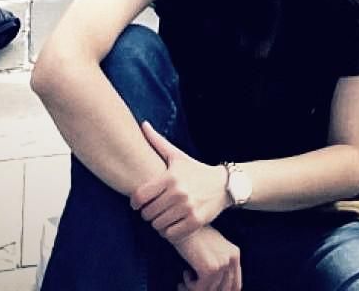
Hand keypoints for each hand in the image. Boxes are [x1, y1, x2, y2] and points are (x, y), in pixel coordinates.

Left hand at [131, 122, 229, 238]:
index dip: (135, 203)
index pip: (140, 197)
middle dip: (147, 214)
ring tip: (161, 218)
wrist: (223, 185)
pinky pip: (172, 235)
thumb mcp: (177, 156)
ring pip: (158, 226)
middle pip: (148, 214)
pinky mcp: (196, 221)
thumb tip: (143, 124)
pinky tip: (171, 225)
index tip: (138, 203)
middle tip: (152, 211)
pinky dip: (168, 233)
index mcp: (170, 177)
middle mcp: (178, 192)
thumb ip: (158, 142)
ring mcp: (188, 208)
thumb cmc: (195, 170)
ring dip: (157, 224)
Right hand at [174, 224, 242, 290]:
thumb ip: (218, 265)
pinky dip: (189, 286)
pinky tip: (185, 275)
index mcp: (235, 255)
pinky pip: (200, 289)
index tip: (206, 290)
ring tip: (184, 283)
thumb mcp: (212, 249)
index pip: (235, 285)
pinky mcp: (210, 268)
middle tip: (190, 289)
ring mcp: (222, 264)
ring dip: (194, 289)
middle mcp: (231, 259)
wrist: (182, 223)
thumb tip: (215, 288)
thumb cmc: (193, 235)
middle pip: (224, 290)